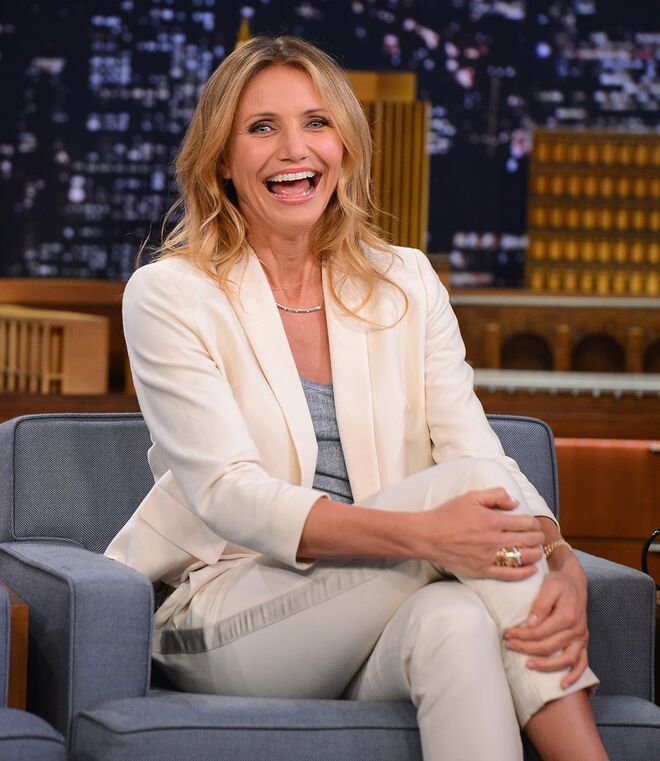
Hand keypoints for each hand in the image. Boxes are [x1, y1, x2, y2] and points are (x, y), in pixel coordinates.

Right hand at [417, 487, 544, 579]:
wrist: (429, 536)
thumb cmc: (448, 515)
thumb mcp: (471, 497)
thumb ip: (495, 495)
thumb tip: (515, 502)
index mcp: (493, 520)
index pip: (525, 523)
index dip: (534, 523)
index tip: (533, 523)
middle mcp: (494, 540)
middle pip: (529, 540)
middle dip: (537, 537)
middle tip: (537, 536)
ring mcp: (489, 557)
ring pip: (523, 558)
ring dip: (535, 553)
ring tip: (536, 550)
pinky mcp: (483, 570)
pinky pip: (510, 574)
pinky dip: (525, 572)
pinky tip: (532, 569)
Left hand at [504, 558, 589, 688]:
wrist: (575, 582)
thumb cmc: (560, 583)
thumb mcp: (549, 586)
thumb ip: (540, 604)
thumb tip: (530, 623)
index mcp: (567, 616)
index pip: (541, 632)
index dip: (522, 636)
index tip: (507, 634)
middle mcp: (576, 630)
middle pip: (549, 647)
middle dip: (526, 648)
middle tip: (509, 645)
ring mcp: (581, 638)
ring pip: (566, 659)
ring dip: (547, 666)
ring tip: (528, 665)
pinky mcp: (583, 642)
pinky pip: (582, 663)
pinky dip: (575, 676)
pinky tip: (563, 685)